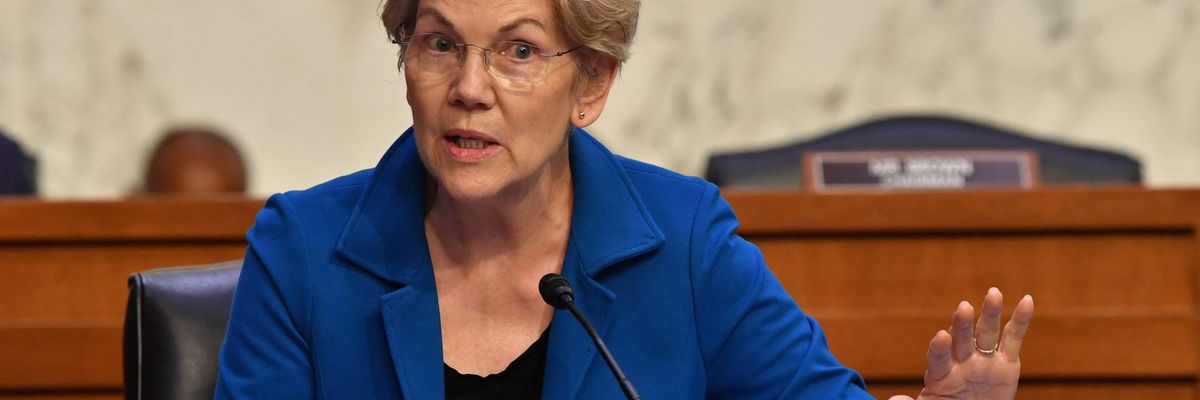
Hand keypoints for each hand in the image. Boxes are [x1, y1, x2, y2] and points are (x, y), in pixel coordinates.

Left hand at [889, 288, 1034, 399]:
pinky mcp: (1006, 362)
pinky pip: (1014, 338)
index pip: (938, 359)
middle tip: (963, 307)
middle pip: (961, 339)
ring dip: (989, 313)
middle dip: (962, 325)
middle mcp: (962, 361)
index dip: (939, 348)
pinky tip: (1027, 300)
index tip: (941, 336)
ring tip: (993, 293)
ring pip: (986, 333)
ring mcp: (984, 359)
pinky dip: (1021, 320)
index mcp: (941, 374)